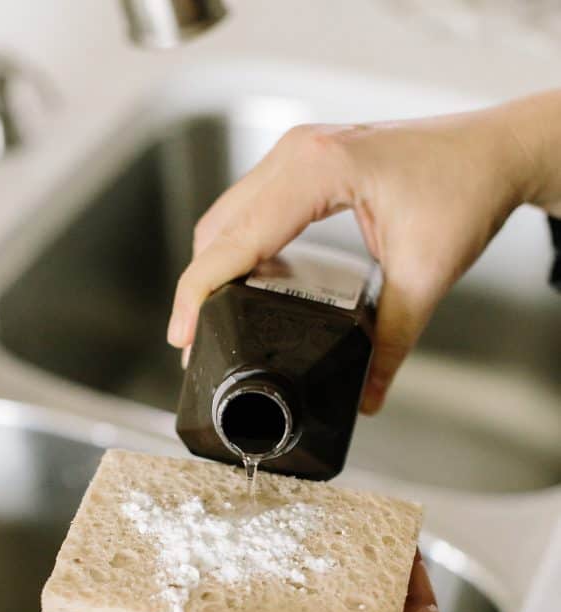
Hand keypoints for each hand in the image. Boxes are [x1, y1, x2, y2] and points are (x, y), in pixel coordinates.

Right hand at [167, 90, 560, 412]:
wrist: (496, 150)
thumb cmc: (467, 185)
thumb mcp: (425, 273)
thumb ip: (391, 342)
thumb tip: (367, 394)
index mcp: (316, 170)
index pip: (234, 239)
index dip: (198, 291)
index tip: (183, 335)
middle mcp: (298, 153)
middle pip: (218, 227)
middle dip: (198, 286)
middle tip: (193, 342)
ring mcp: (299, 153)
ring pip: (228, 215)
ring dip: (214, 266)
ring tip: (210, 320)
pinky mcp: (307, 164)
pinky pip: (251, 207)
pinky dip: (237, 247)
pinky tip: (242, 283)